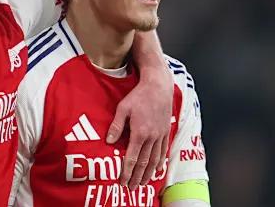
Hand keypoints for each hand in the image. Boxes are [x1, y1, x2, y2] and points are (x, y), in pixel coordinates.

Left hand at [106, 71, 172, 189]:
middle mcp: (152, 137)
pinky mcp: (165, 132)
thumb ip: (116, 126)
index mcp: (140, 132)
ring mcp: (160, 135)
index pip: (132, 158)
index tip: (122, 182)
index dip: (127, 172)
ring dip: (149, 174)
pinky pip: (163, 151)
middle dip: (137, 177)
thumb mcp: (123, 108)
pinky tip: (157, 169)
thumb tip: (109, 141)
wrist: (159, 86)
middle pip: (144, 163)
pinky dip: (160, 162)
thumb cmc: (139, 95)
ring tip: (143, 183)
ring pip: (155, 160)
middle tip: (131, 188)